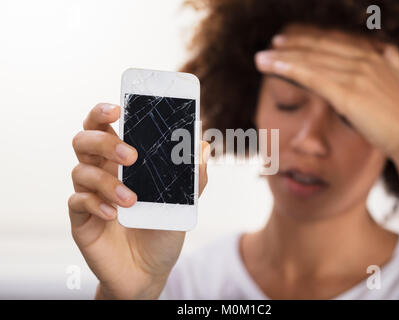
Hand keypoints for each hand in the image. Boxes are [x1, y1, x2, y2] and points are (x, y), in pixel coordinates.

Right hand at [68, 103, 208, 298]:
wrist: (149, 270)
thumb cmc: (163, 229)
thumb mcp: (183, 202)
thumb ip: (193, 175)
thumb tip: (203, 144)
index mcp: (123, 161)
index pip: (104, 127)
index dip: (103, 112)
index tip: (117, 107)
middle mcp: (102, 172)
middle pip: (84, 140)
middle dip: (103, 141)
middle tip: (130, 155)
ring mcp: (89, 194)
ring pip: (79, 170)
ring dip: (106, 181)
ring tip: (131, 200)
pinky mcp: (81, 220)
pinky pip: (77, 202)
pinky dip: (95, 204)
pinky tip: (114, 214)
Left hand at [255, 26, 398, 157]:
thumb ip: (390, 63)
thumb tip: (387, 51)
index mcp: (374, 56)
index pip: (333, 44)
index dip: (308, 42)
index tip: (288, 43)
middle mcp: (364, 60)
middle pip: (318, 49)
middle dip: (291, 47)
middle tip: (270, 47)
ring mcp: (356, 74)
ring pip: (311, 61)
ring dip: (283, 59)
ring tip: (261, 58)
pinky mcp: (348, 92)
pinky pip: (313, 77)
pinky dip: (292, 70)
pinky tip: (275, 68)